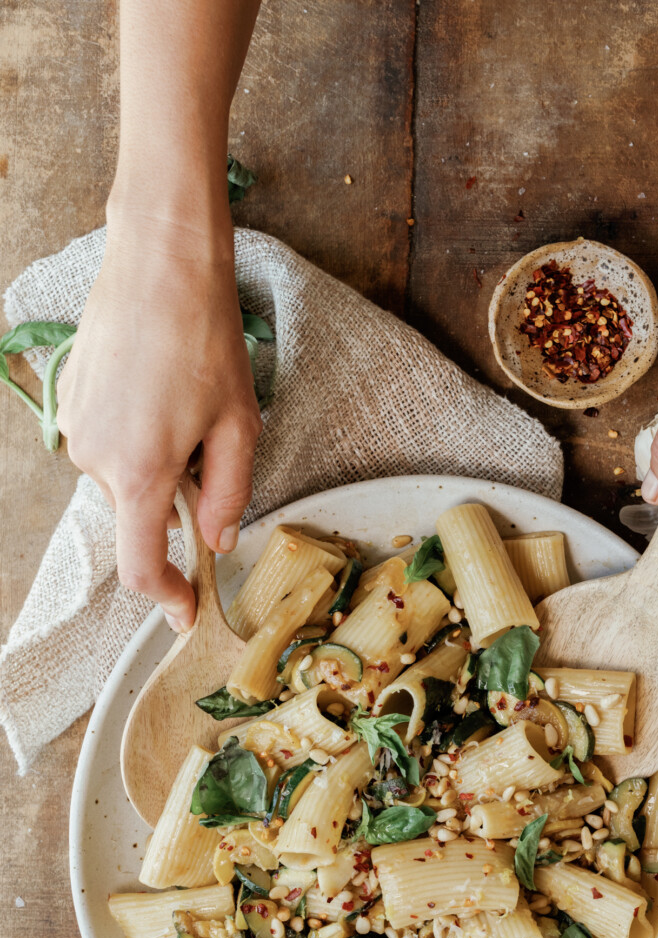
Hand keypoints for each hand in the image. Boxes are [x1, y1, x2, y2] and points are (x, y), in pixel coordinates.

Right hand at [57, 212, 261, 630]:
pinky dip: (139, 438)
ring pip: (125, 479)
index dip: (166, 597)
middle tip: (212, 447)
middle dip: (177, 501)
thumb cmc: (206, 339)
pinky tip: (160, 389)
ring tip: (187, 406)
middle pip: (139, 516)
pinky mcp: (69, 401)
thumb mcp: (239, 426)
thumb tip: (217, 542)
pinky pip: (109, 444)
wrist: (159, 259)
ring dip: (158, 465)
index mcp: (139, 475)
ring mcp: (75, 429)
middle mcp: (94, 460)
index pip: (141, 568)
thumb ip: (229, 495)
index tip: (186, 608)